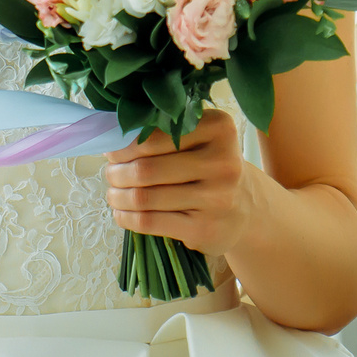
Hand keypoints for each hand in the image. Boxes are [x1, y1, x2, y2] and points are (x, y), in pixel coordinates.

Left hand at [104, 109, 257, 255]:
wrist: (245, 207)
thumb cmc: (209, 167)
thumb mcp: (200, 139)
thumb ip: (164, 131)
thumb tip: (110, 136)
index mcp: (219, 128)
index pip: (154, 136)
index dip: (123, 145)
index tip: (112, 150)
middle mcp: (222, 161)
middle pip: (146, 169)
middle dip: (117, 172)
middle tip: (110, 173)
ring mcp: (216, 198)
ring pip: (144, 197)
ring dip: (118, 196)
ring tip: (114, 193)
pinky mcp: (205, 228)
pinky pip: (150, 221)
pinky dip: (126, 217)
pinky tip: (122, 213)